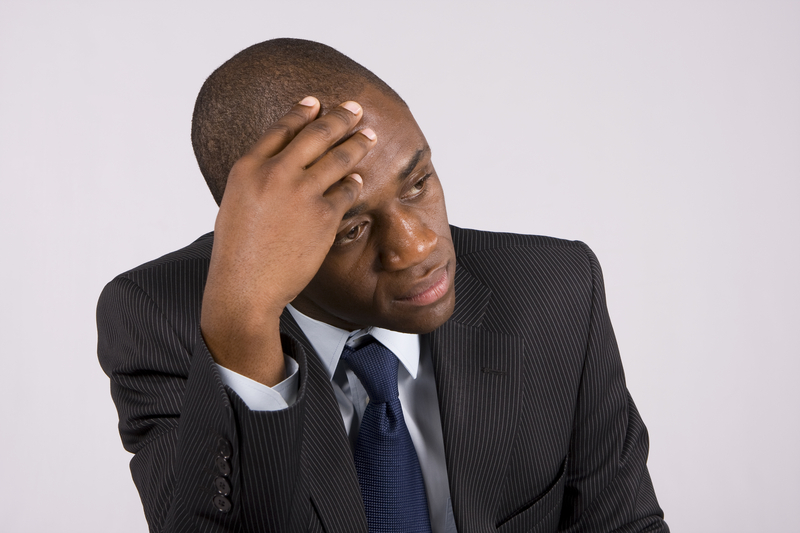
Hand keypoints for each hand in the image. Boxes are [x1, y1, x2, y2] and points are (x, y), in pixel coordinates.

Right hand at [200, 96, 376, 385]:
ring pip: (338, 157)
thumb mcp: (237, 203)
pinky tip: (358, 177)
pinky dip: (354, 181)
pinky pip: (347, 190)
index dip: (301, 112)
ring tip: (368, 135)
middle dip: (339, 117)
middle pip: (315, 134)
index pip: (281, 129)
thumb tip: (285, 163)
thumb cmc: (238, 251)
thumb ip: (259, 178)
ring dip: (357, 143)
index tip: (316, 102)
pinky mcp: (324, 215)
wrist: (246, 286)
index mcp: (248, 168)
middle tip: (354, 108)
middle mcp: (276, 173)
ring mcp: (302, 193)